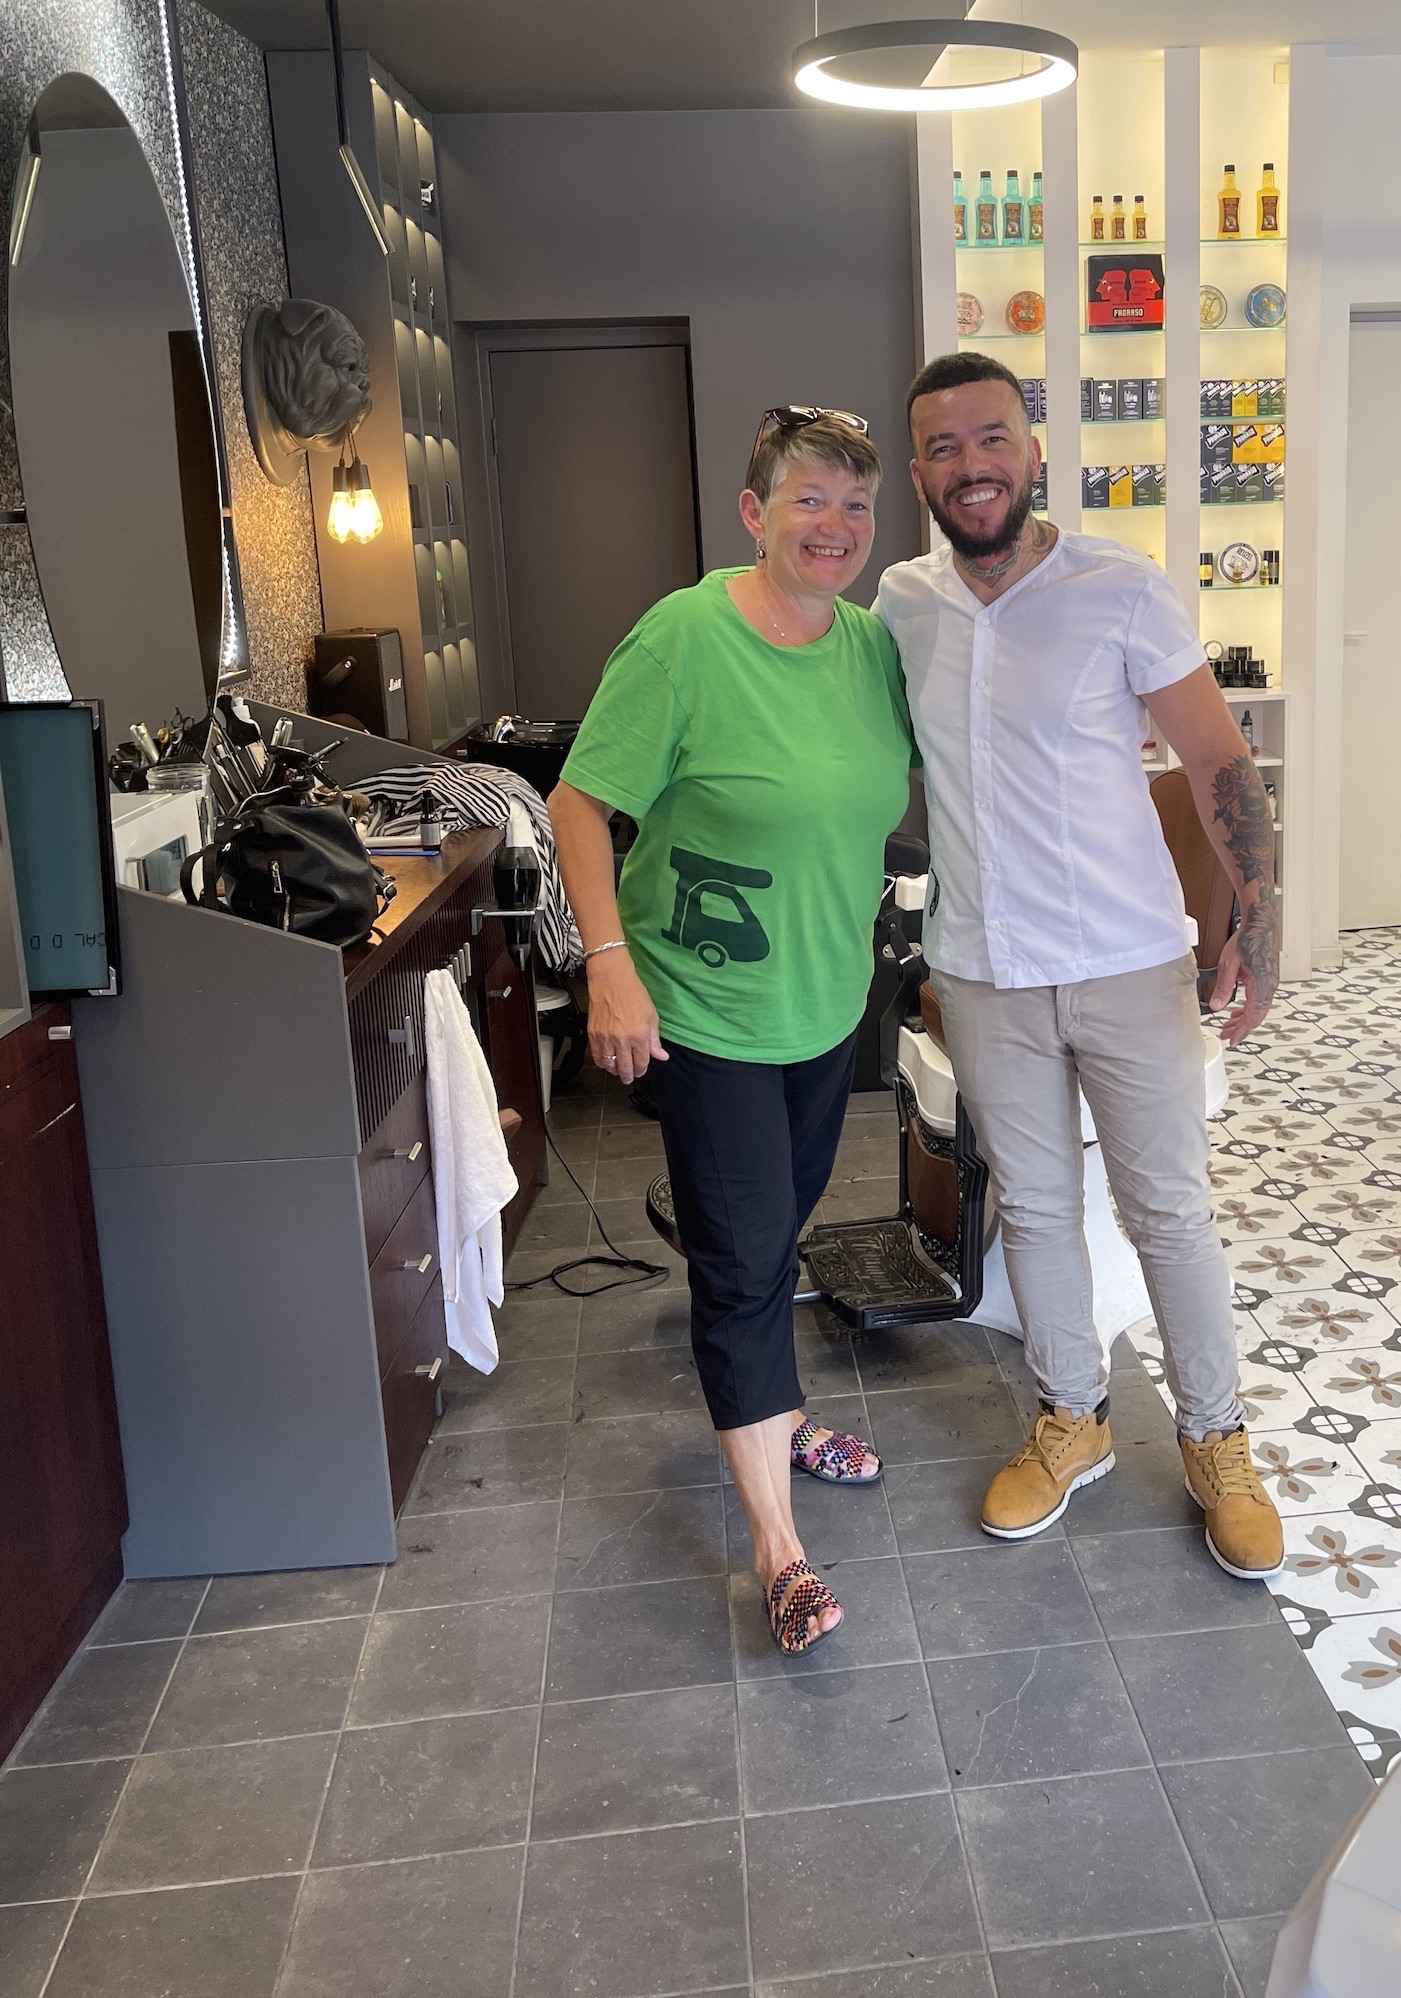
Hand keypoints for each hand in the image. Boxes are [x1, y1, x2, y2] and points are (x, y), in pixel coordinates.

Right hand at [586, 950, 667, 1085]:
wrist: (611, 980)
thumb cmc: (634, 994)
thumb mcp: (651, 1016)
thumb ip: (655, 1040)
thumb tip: (662, 1057)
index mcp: (639, 1035)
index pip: (641, 1062)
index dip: (641, 1070)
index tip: (640, 1072)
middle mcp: (622, 1040)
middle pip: (624, 1068)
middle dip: (628, 1076)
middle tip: (629, 1079)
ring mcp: (605, 1038)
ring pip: (609, 1065)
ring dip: (614, 1071)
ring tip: (617, 1071)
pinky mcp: (593, 1034)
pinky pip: (596, 1056)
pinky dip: (602, 1063)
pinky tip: (606, 1062)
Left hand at [1209, 899, 1277, 1046]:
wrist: (1261, 923)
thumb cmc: (1247, 939)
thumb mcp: (1229, 965)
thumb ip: (1223, 988)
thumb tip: (1216, 1006)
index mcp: (1261, 987)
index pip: (1252, 1018)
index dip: (1241, 1031)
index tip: (1232, 1040)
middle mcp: (1270, 986)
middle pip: (1256, 1016)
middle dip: (1241, 1027)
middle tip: (1226, 1034)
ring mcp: (1271, 982)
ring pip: (1259, 1008)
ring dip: (1244, 1017)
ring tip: (1229, 1023)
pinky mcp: (1268, 976)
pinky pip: (1260, 998)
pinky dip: (1249, 1006)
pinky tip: (1237, 1006)